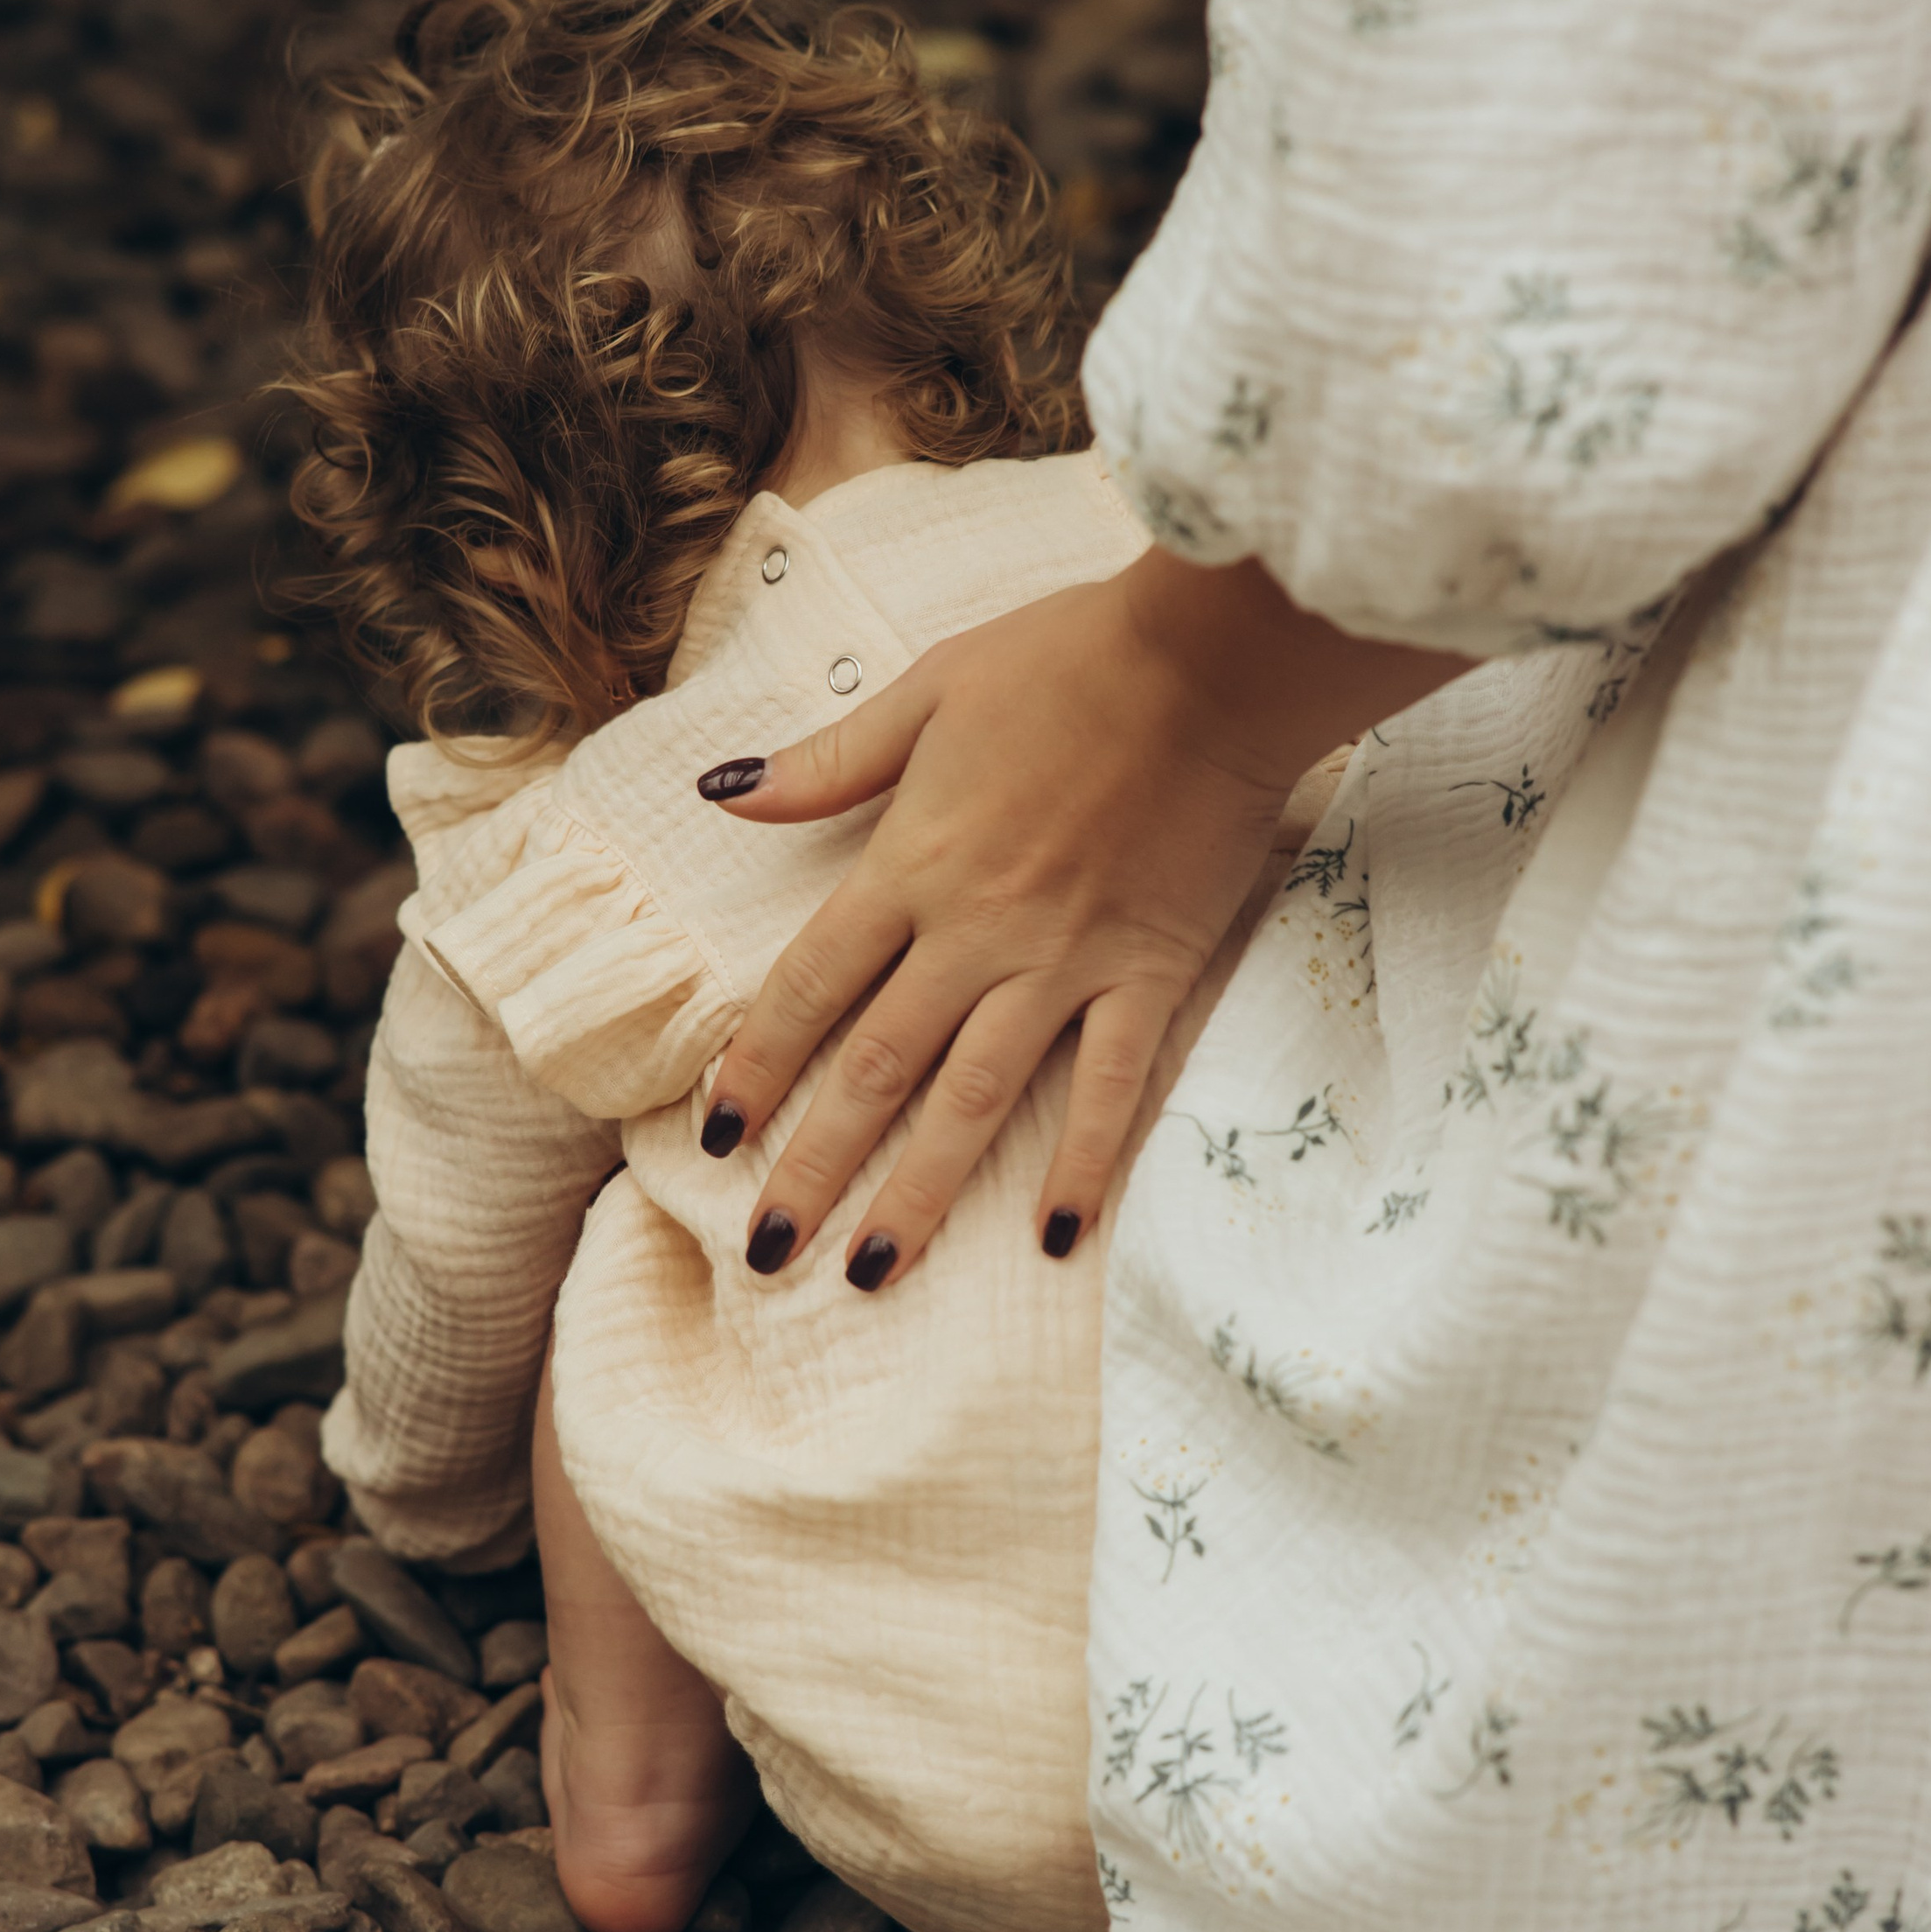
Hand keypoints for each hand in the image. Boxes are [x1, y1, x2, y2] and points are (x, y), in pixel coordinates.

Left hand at [696, 547, 1464, 1283]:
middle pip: (875, 1067)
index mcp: (911, 863)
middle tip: (769, 1251)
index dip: (757, 1066)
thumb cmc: (1071, 658)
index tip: (717, 1138)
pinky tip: (1054, 1238)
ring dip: (920, 1193)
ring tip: (871, 1273)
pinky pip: (1109, 1088)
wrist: (1213, 658)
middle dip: (815, 1167)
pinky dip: (1081, 1163)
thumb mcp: (930, 687)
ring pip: (974, 1099)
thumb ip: (830, 761)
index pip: (810, 986)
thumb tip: (724, 791)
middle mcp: (975, 931)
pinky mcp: (1150, 974)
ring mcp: (1065, 962)